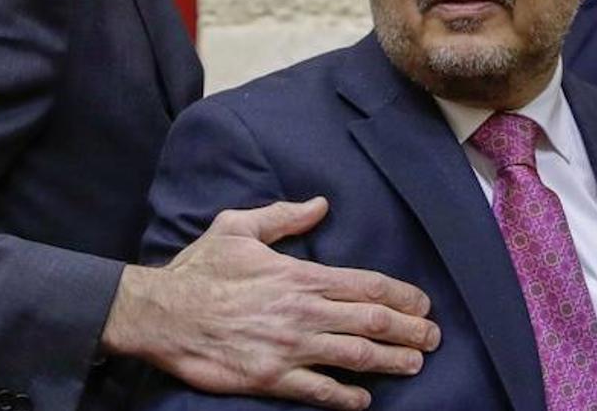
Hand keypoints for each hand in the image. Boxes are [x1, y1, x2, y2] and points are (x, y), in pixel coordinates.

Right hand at [102, 197, 440, 410]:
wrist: (163, 315)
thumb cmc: (200, 269)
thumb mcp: (238, 227)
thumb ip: (283, 217)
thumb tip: (320, 205)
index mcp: (299, 275)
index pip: (365, 285)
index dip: (402, 295)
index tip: (423, 303)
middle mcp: (303, 313)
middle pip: (372, 322)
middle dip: (410, 330)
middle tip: (433, 337)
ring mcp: (290, 349)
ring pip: (356, 357)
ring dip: (391, 361)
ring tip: (414, 364)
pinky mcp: (272, 378)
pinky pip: (320, 392)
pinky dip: (347, 398)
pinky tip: (364, 398)